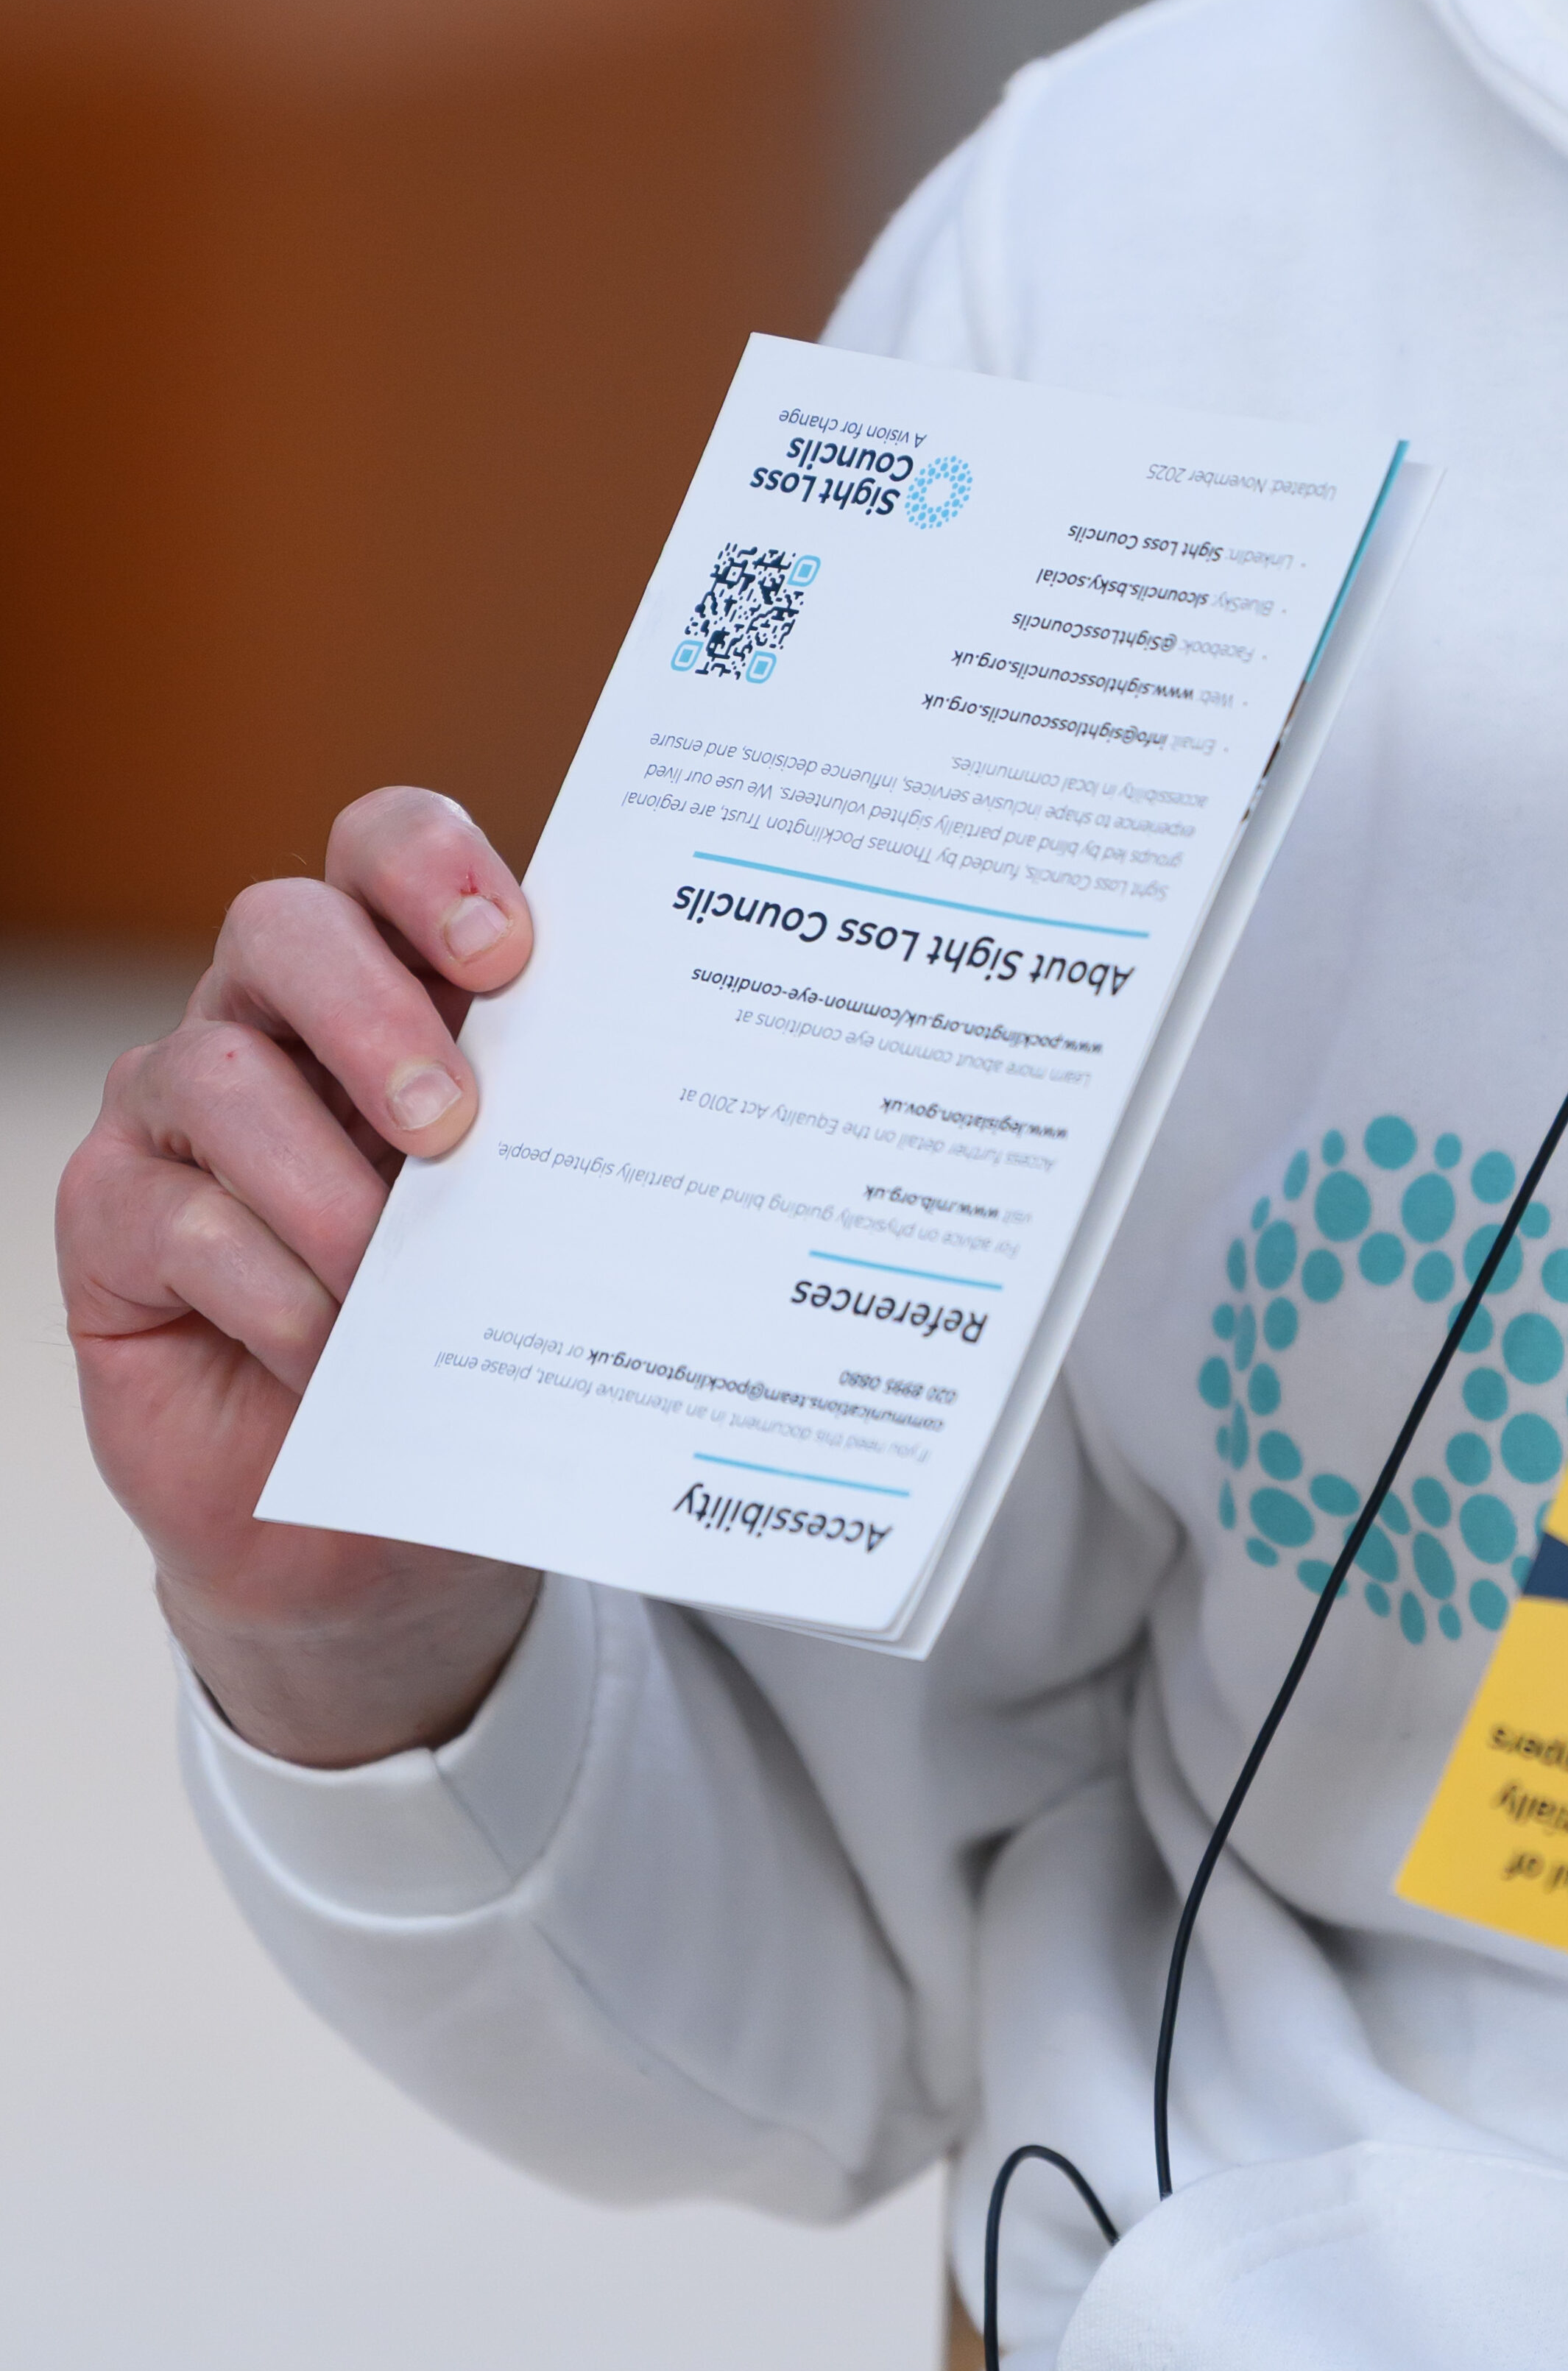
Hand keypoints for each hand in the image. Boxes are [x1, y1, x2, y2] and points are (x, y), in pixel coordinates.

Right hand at [60, 787, 544, 1768]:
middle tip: (453, 1121)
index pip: (382, 849)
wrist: (368, 1521)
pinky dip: (271, 1287)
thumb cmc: (470, 1333)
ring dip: (324, 1179)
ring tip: (398, 1268)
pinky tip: (334, 1351)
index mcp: (393, 982)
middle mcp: (270, 1022)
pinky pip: (175, 1218)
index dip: (430, 865)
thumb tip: (655, 1103)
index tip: (511, 950)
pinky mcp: (108, 1225)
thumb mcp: (530, 1221)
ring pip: (218, 1072)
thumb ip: (560, 1133)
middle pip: (283, 926)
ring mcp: (175, 1118)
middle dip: (372, 1009)